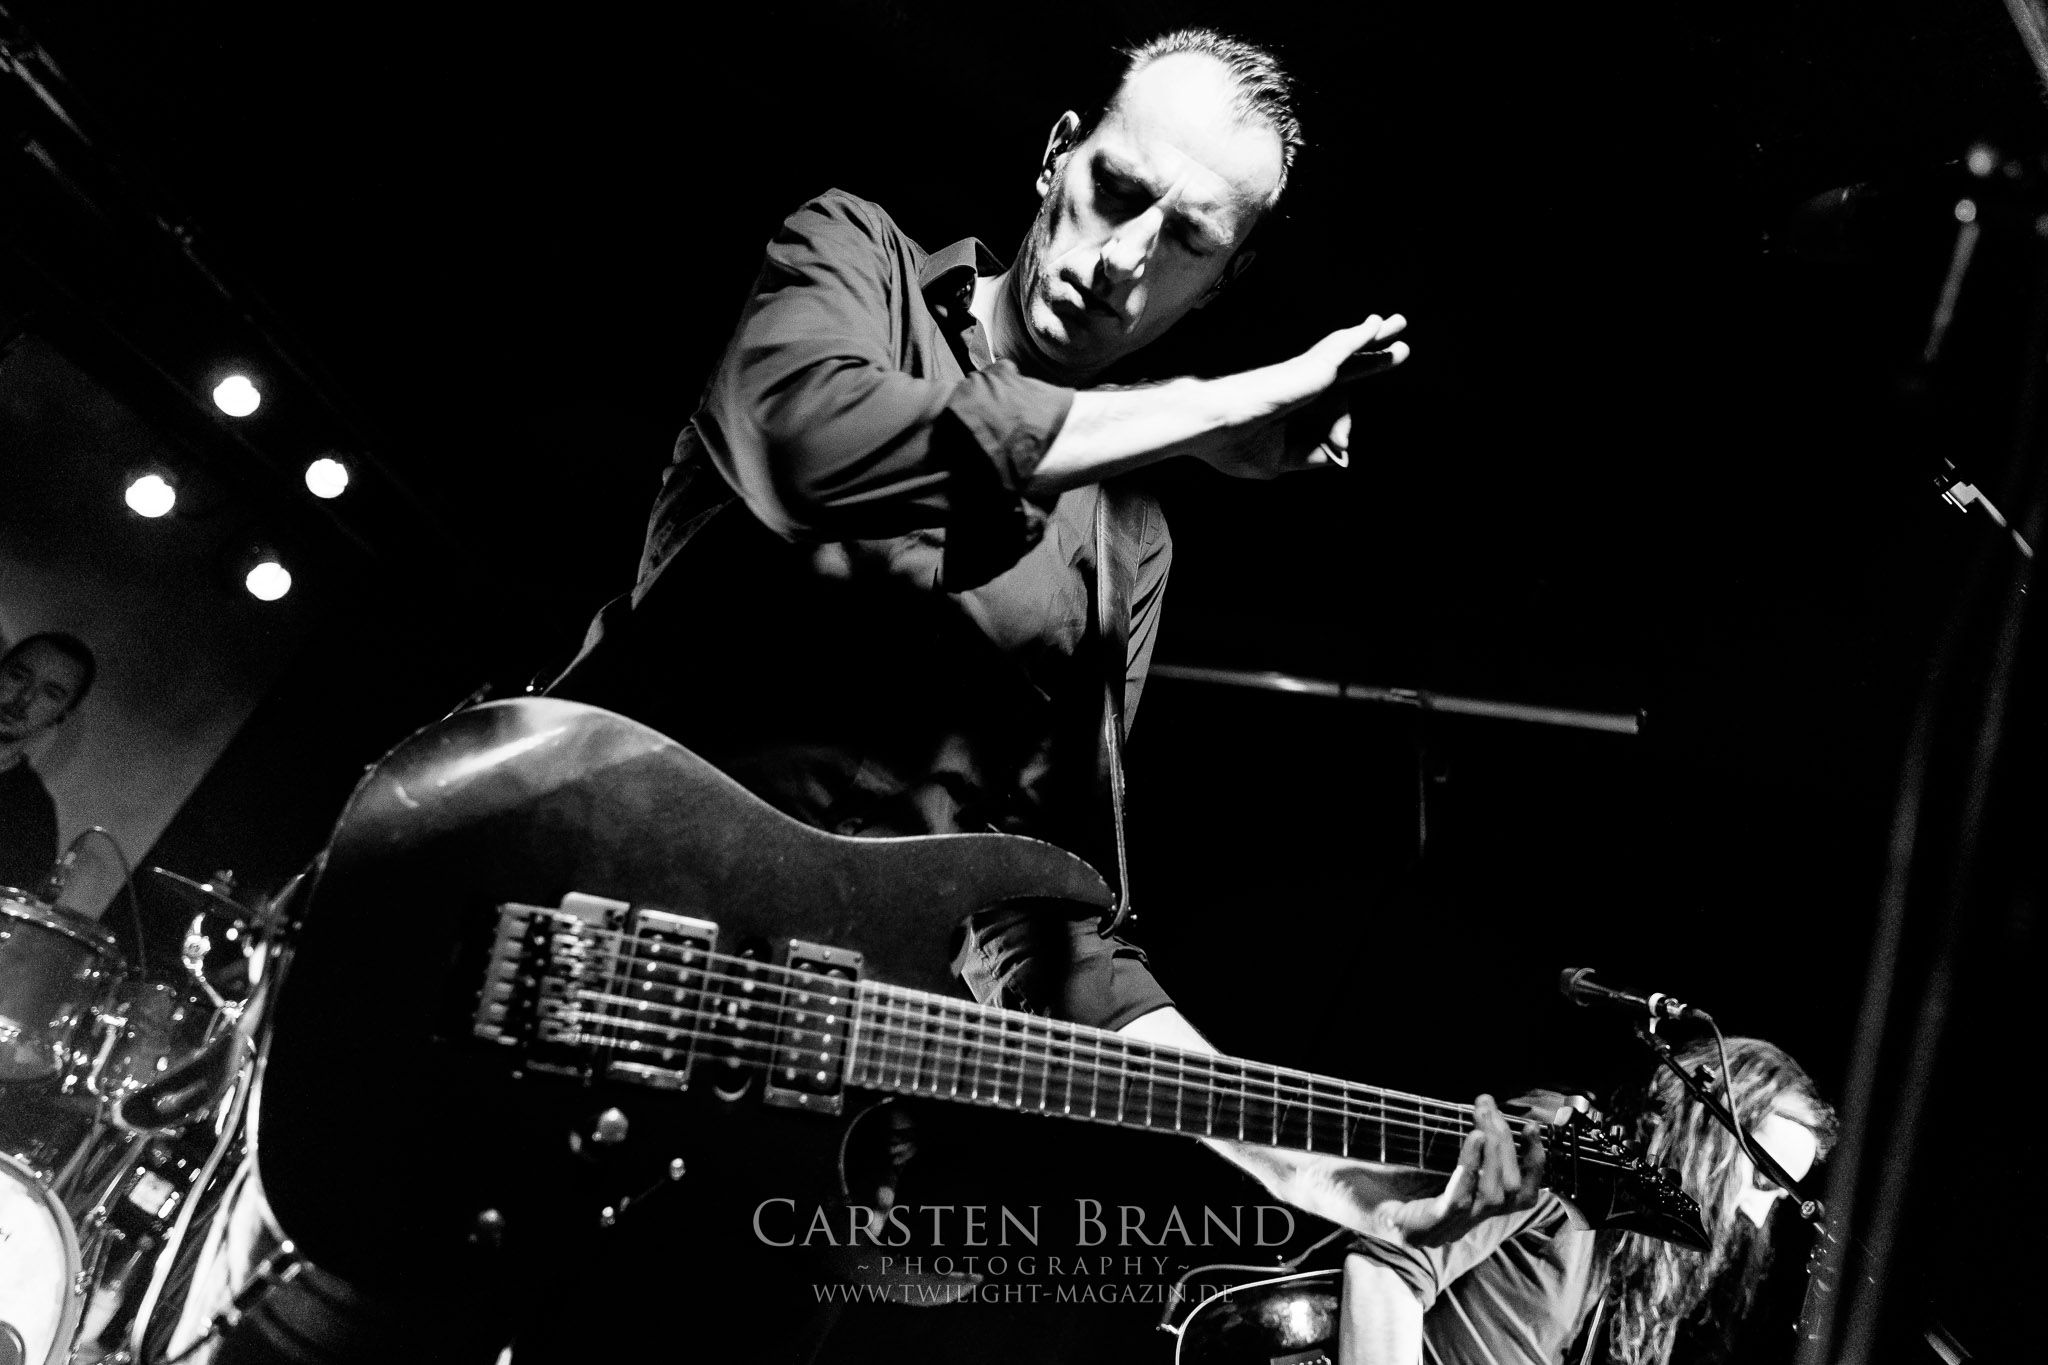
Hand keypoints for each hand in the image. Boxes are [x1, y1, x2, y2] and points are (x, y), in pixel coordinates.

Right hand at [1196, 313, 1409, 479]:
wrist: (1210, 426)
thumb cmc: (1231, 444)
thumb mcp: (1279, 461)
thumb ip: (1312, 456)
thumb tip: (1341, 453)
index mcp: (1294, 408)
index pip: (1331, 410)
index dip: (1340, 431)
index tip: (1339, 446)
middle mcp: (1303, 386)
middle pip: (1347, 368)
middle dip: (1373, 358)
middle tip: (1397, 345)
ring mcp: (1309, 374)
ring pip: (1350, 353)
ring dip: (1375, 342)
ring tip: (1399, 324)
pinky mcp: (1313, 368)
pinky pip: (1344, 349)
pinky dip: (1361, 337)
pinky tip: (1379, 325)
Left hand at [1362, 1094, 1546, 1248]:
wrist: (1322, 1182)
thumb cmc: (1369, 1163)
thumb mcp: (1422, 1152)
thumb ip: (1454, 1143)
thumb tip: (1488, 1111)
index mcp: (1463, 1209)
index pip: (1519, 1196)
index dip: (1534, 1163)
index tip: (1532, 1128)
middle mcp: (1457, 1224)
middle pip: (1511, 1193)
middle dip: (1509, 1145)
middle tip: (1492, 1109)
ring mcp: (1439, 1231)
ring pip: (1493, 1198)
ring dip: (1496, 1151)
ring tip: (1485, 1118)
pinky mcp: (1418, 1229)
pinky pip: (1458, 1201)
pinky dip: (1471, 1167)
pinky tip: (1475, 1139)